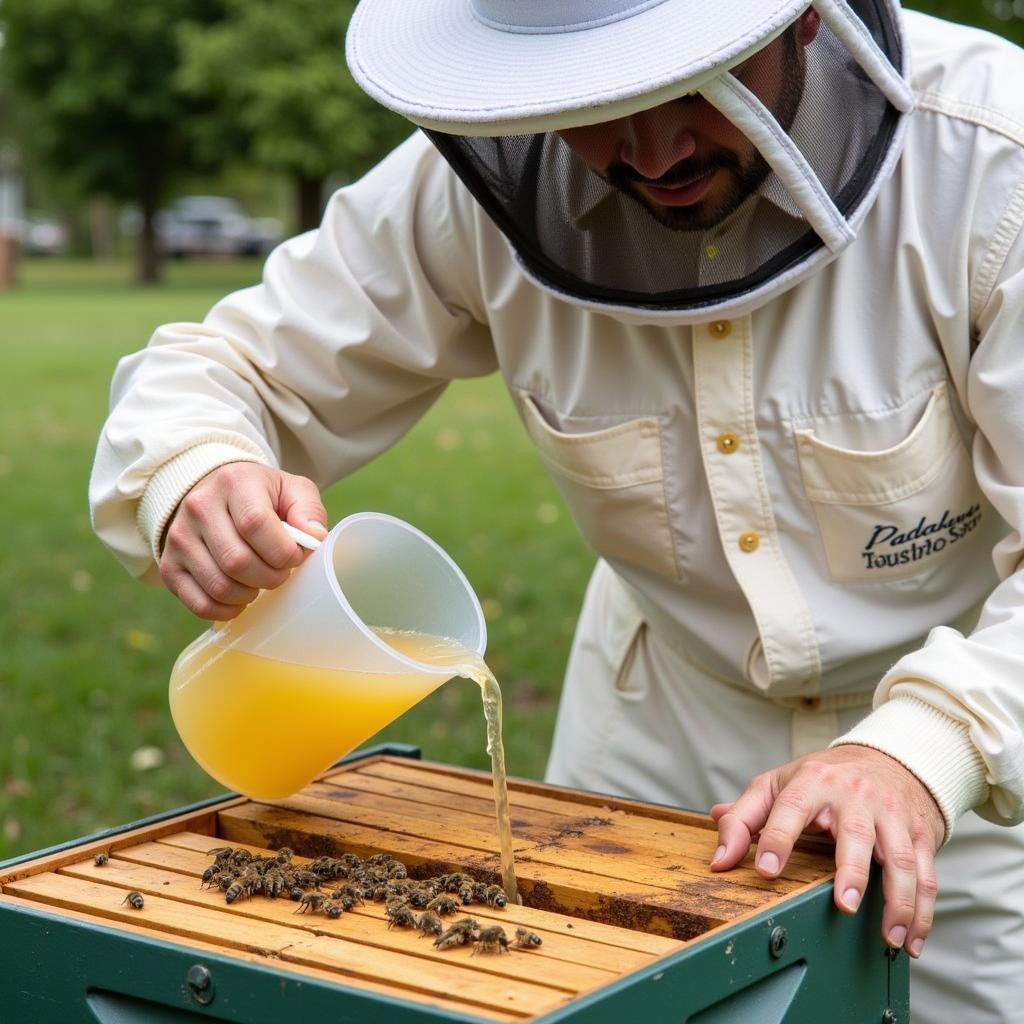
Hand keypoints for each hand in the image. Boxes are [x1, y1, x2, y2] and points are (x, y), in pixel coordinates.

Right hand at [159, 463, 327, 619]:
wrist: (215, 492)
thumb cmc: (261, 495)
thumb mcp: (291, 489)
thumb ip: (308, 510)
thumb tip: (313, 538)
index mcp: (233, 483)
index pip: (256, 525)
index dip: (282, 551)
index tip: (294, 557)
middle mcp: (199, 507)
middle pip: (237, 561)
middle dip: (270, 577)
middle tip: (279, 573)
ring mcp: (178, 538)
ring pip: (219, 586)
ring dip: (250, 594)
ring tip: (260, 582)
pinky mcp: (169, 566)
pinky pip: (199, 604)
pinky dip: (226, 611)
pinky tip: (241, 599)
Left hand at [709, 745, 944, 958]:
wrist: (888, 757)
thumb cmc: (825, 778)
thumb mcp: (777, 785)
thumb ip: (744, 817)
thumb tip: (719, 858)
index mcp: (813, 781)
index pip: (791, 807)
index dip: (777, 837)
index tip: (767, 870)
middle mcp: (855, 796)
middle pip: (856, 833)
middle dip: (852, 871)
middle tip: (843, 906)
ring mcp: (891, 815)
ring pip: (900, 859)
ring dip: (898, 901)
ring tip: (889, 937)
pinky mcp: (919, 834)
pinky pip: (925, 875)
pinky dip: (922, 911)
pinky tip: (911, 939)